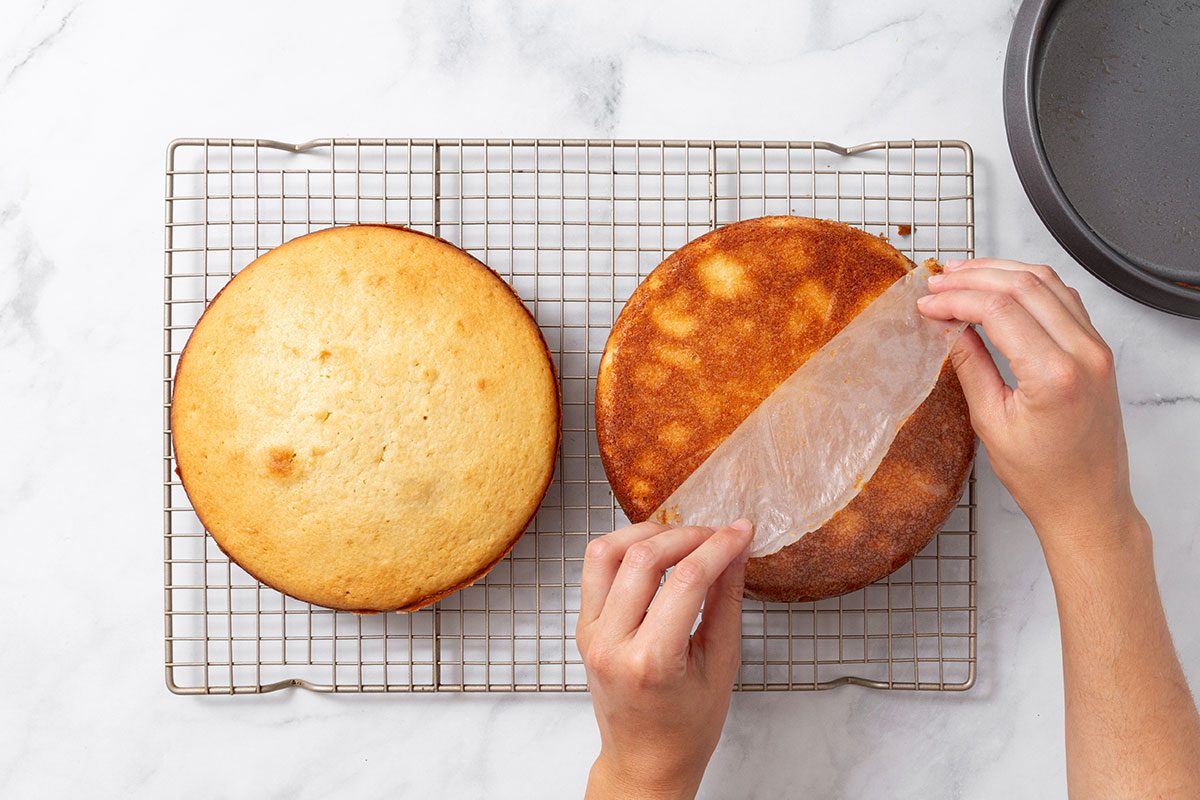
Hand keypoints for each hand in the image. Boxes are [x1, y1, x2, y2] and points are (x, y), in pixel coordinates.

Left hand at [576, 520, 752, 799]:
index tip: (740, 532)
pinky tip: (653, 552)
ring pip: (606, 552)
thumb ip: (727, 601)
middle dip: (687, 535)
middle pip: (643, 558)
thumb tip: (735, 551)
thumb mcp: (721, 665)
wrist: (645, 762)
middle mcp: (611, 644)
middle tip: (717, 535)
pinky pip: (595, 569)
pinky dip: (624, 548)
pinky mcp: (583, 626)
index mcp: (651, 662)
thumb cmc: (685, 728)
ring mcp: (590, 634)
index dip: (718, 547)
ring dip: (647, 533)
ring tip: (682, 538)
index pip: (687, 580)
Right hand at [917, 259, 1141, 558]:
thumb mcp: (991, 422)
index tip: (928, 303)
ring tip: (963, 275)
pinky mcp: (1098, 349)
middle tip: (938, 282)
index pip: (1000, 310)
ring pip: (1047, 282)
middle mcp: (1084, 354)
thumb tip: (948, 326)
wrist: (1088, 501)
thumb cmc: (1044, 476)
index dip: (957, 299)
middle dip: (974, 277)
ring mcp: (1096, 348)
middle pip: (1024, 286)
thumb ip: (970, 365)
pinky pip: (1064, 298)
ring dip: (1001, 272)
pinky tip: (1001, 286)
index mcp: (1055, 375)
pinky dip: (1029, 284)